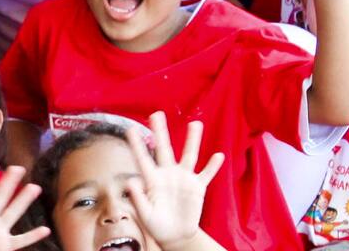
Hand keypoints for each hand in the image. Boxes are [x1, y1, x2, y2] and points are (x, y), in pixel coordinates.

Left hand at [124, 112, 224, 249]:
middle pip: (164, 149)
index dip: (136, 145)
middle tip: (156, 113)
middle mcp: (167, 174)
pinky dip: (212, 166)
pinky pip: (206, 174)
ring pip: (189, 155)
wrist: (175, 235)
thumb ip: (138, 198)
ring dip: (192, 140)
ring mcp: (184, 179)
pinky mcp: (198, 187)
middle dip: (160, 132)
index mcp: (151, 179)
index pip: (142, 158)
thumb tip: (131, 181)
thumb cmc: (156, 224)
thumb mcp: (144, 214)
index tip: (130, 128)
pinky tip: (219, 156)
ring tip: (195, 123)